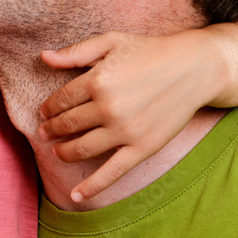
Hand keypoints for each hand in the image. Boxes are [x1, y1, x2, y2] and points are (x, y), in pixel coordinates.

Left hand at [38, 23, 237, 201]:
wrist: (193, 69)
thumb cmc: (150, 51)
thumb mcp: (111, 42)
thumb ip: (76, 52)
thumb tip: (44, 57)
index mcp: (97, 80)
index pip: (61, 100)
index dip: (48, 108)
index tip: (43, 112)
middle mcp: (108, 108)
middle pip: (68, 125)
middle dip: (51, 130)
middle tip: (44, 133)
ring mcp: (124, 131)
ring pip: (82, 149)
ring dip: (64, 152)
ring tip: (57, 151)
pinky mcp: (141, 148)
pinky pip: (111, 173)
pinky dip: (91, 187)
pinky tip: (75, 196)